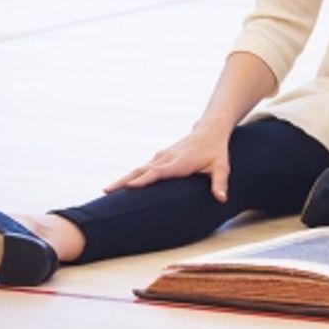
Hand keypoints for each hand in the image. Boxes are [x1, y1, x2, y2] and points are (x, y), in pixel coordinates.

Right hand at [105, 125, 231, 201]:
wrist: (210, 130)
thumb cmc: (216, 151)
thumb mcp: (221, 167)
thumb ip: (220, 183)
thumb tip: (222, 199)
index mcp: (180, 162)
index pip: (159, 172)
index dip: (144, 179)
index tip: (129, 186)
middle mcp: (167, 158)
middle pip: (142, 170)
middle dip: (124, 181)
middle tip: (106, 191)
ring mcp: (161, 157)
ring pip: (139, 169)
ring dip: (123, 179)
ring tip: (107, 191)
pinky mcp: (159, 158)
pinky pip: (143, 168)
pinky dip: (130, 176)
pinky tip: (120, 185)